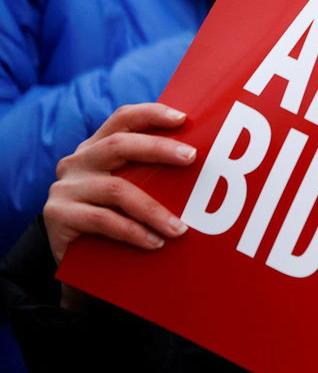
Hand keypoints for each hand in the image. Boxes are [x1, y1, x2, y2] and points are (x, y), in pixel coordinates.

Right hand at [45, 103, 195, 265]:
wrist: (75, 258)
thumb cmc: (115, 217)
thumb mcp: (130, 189)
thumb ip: (150, 173)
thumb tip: (205, 165)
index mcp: (97, 146)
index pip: (123, 118)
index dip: (152, 113)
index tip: (183, 118)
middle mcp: (78, 161)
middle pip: (119, 145)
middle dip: (159, 148)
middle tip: (191, 158)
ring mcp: (65, 188)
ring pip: (117, 189)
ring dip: (154, 210)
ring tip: (180, 229)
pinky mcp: (58, 215)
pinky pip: (102, 220)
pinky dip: (133, 231)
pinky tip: (155, 242)